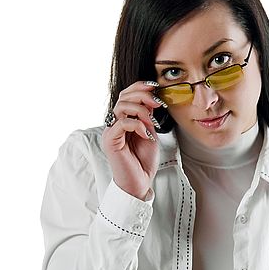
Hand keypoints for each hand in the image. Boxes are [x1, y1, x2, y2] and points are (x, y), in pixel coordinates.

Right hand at [102, 81, 165, 199]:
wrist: (140, 183)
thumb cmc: (143, 162)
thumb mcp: (150, 133)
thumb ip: (148, 117)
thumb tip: (152, 99)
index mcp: (122, 120)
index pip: (126, 95)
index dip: (139, 87)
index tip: (155, 86)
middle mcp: (114, 124)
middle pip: (123, 97)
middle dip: (142, 95)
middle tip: (158, 102)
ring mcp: (111, 132)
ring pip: (121, 107)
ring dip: (141, 110)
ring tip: (152, 122)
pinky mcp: (111, 141)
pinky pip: (121, 123)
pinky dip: (137, 124)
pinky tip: (146, 133)